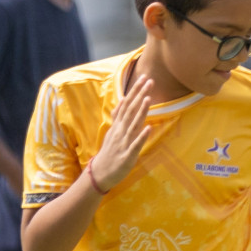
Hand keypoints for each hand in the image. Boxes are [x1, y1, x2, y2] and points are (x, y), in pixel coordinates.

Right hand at [90, 76, 152, 191]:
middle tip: (149, 80)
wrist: (101, 173)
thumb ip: (118, 116)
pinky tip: (149, 128)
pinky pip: (135, 145)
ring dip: (141, 111)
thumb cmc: (110, 151)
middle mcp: (120, 130)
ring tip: (148, 98)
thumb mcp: (113, 131)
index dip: (135, 91)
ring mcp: (124, 142)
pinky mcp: (127, 155)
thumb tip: (122, 100)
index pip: (127, 103)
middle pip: (130, 109)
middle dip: (139, 95)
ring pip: (133, 124)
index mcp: (118, 125)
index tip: (143, 78)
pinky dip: (142, 136)